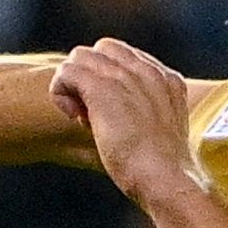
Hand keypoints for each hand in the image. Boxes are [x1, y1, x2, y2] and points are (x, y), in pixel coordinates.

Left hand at [51, 36, 201, 202]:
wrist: (166, 177)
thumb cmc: (164, 171)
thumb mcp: (163, 135)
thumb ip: (147, 117)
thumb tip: (119, 120)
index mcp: (166, 80)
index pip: (127, 59)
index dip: (111, 81)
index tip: (112, 112)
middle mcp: (147, 71)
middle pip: (103, 49)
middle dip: (90, 76)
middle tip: (92, 113)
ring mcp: (124, 76)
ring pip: (81, 56)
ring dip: (73, 84)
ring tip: (81, 116)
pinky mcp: (101, 88)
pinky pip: (67, 71)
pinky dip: (61, 92)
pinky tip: (73, 117)